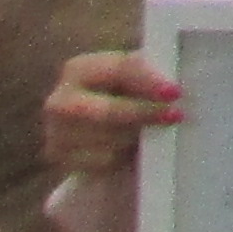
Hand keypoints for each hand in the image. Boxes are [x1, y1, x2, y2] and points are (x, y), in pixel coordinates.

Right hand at [42, 48, 182, 176]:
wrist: (84, 130)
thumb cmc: (116, 96)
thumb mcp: (128, 80)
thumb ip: (147, 77)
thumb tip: (177, 87)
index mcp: (80, 68)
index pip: (121, 69)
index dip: (149, 81)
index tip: (176, 93)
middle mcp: (60, 99)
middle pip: (107, 110)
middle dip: (143, 113)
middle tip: (175, 116)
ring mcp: (55, 132)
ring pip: (107, 140)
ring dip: (135, 138)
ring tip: (151, 132)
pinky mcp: (59, 159)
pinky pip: (101, 162)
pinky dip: (121, 157)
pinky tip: (128, 149)